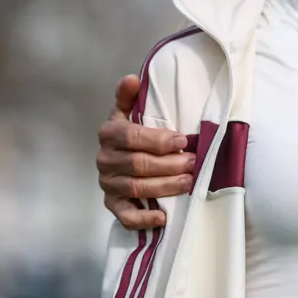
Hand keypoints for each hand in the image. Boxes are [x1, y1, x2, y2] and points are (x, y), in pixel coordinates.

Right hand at [96, 74, 194, 229]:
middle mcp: (104, 159)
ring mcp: (107, 184)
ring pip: (135, 188)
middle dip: (168, 164)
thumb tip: (132, 78)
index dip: (157, 140)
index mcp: (109, 133)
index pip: (131, 137)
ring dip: (164, 186)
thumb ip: (129, 97)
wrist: (119, 157)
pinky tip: (163, 216)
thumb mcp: (128, 112)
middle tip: (193, 162)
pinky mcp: (112, 204)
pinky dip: (144, 219)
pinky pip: (125, 216)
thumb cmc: (133, 133)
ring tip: (188, 182)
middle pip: (137, 164)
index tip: (182, 141)